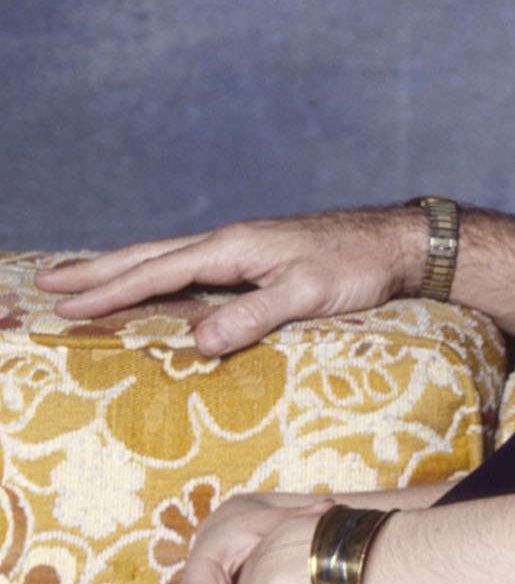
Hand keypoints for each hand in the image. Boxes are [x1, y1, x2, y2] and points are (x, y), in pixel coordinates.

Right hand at [48, 206, 432, 357]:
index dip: (111, 291)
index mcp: (232, 247)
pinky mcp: (257, 257)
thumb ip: (253, 316)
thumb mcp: (307, 295)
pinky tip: (154, 283)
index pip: (157, 272)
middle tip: (49, 285)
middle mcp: (229, 241)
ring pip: (166, 257)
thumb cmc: (357, 267)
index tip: (69, 306)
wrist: (396, 242)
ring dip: (121, 269)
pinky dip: (158, 272)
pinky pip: (191, 265)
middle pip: (148, 256)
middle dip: (98, 273)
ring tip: (82, 280)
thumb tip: (198, 342)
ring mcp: (242, 248)